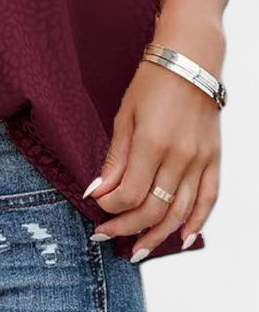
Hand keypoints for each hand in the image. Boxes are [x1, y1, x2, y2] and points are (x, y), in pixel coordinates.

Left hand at [84, 57, 220, 260]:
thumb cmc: (152, 84)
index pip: (129, 193)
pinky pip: (209, 198)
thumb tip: (98, 192)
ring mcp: (201, 159)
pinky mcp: (214, 158)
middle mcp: (180, 157)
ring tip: (138, 251)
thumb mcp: (124, 117)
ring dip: (158, 235)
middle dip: (126, 227)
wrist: (191, 61)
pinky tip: (184, 238)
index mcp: (153, 144)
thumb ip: (115, 159)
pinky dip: (198, 221)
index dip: (110, 207)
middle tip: (105, 236)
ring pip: (180, 212)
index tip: (96, 205)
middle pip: (153, 208)